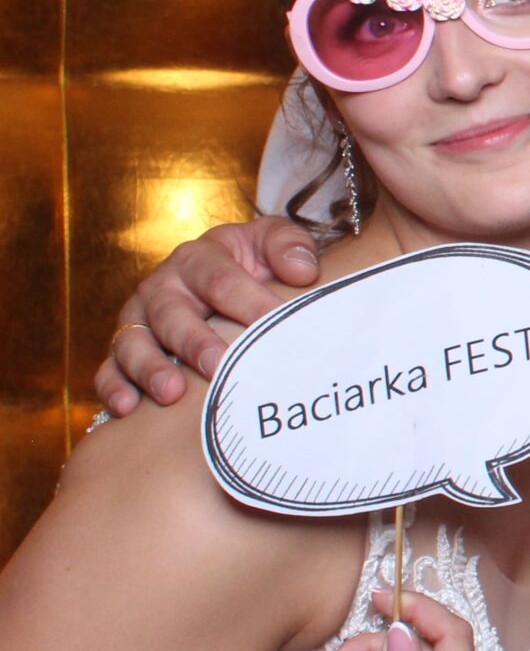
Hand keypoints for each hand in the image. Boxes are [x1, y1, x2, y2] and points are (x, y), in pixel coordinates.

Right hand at [95, 216, 316, 412]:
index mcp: (198, 258)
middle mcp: (161, 287)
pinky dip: (113, 388)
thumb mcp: (271, 241)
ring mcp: (137, 320)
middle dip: (194, 340)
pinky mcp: (121, 351)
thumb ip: (289, 245)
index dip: (247, 301)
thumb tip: (302, 271)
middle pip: (171, 313)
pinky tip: (128, 409)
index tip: (272, 322)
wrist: (222, 278)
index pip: (221, 279)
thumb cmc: (250, 263)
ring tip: (171, 392)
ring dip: (150, 368)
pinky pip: (107, 370)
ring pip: (132, 343)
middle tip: (218, 365)